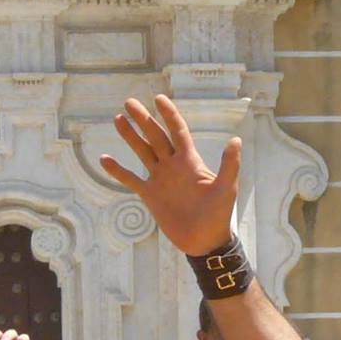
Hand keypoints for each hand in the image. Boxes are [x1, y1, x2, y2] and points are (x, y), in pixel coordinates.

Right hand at [98, 94, 241, 256]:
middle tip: (129, 101)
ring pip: (142, 152)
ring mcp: (160, 179)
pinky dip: (118, 171)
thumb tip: (236, 140)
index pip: (178, 131)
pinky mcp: (150, 195)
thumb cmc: (218, 215)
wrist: (204, 241)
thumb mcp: (225, 188)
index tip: (158, 98)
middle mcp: (173, 166)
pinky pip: (131, 179)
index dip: (169, 114)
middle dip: (143, 119)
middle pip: (155, 136)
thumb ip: (229, 165)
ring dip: (130, 136)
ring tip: (118, 119)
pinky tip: (104, 159)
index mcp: (190, 161)